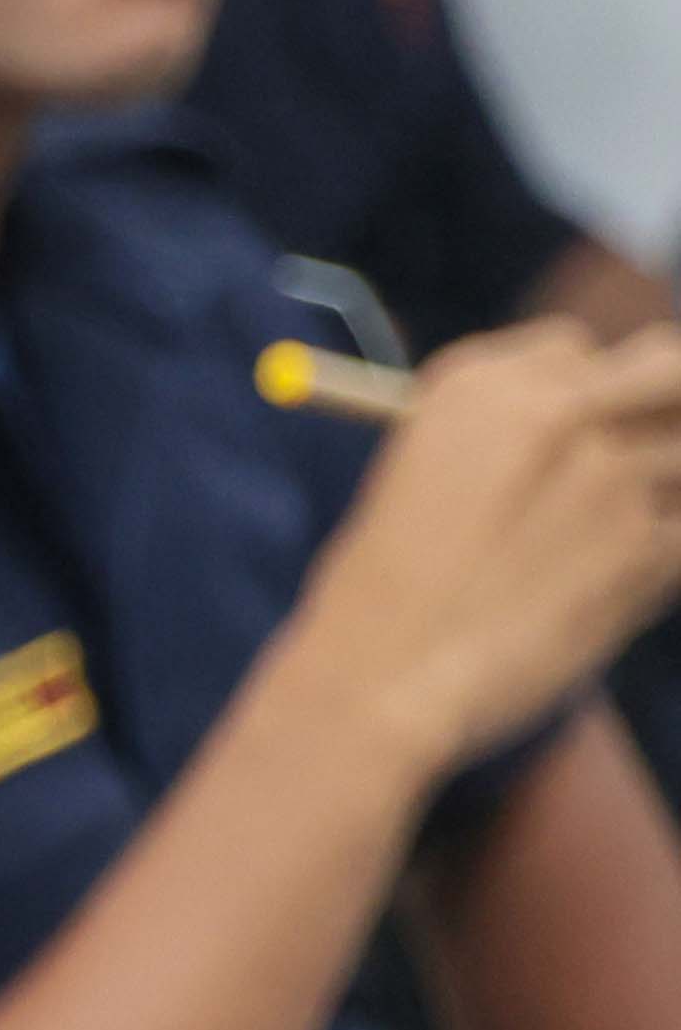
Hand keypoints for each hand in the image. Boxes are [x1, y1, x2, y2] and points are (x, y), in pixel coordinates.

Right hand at [280, 319, 680, 778]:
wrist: (382, 683)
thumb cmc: (378, 597)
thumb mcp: (418, 483)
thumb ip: (505, 441)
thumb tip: (582, 432)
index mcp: (478, 386)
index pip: (572, 346)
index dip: (579, 388)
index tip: (569, 431)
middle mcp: (556, 411)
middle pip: (667, 362)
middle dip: (664, 402)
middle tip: (646, 450)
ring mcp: (613, 474)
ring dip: (661, 492)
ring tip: (597, 543)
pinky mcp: (650, 545)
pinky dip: (658, 559)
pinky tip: (599, 592)